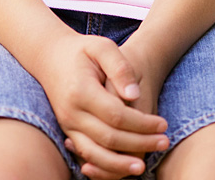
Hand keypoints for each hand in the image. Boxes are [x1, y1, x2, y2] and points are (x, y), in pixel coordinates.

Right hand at [39, 31, 168, 179]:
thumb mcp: (101, 47)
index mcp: (81, 91)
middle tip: (164, 142)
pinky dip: (103, 167)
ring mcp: (67, 126)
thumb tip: (134, 95)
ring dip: (120, 165)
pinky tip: (120, 168)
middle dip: (139, 144)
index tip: (163, 124)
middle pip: (109, 139)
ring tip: (143, 167)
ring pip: (95, 155)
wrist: (50, 57)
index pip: (117, 115)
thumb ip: (119, 67)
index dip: (142, 123)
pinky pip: (86, 155)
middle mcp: (71, 113)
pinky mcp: (68, 132)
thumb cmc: (81, 51)